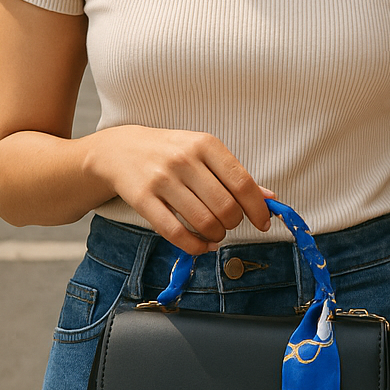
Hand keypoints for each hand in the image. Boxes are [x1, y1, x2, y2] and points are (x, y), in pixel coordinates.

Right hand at [83, 125, 271, 251]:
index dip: (257, 209)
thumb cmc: (171, 152)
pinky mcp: (142, 199)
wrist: (119, 150)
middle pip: (225, 206)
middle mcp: (184, 159)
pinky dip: (195, 246)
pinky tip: (202, 245)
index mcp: (205, 144)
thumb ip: (235, 175)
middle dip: (234, 223)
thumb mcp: (204, 152)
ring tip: (215, 233)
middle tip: (229, 224)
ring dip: (216, 235)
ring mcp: (162, 179)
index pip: (242, 183)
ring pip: (203, 221)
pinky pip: (175, 232)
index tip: (263, 223)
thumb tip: (270, 198)